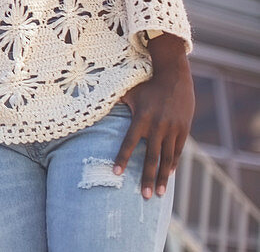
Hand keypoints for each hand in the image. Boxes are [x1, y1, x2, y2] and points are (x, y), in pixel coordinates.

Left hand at [114, 35, 193, 198]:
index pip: (129, 142)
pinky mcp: (183, 129)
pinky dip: (173, 163)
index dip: (122, 158)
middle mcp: (157, 126)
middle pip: (151, 157)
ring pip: (166, 158)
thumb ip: (113, 102)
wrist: (174, 76)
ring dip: (163, 177)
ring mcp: (172, 129)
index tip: (115, 173)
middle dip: (147, 177)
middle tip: (144, 196)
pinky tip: (169, 175)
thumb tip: (90, 104)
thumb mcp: (128, 92)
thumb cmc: (146, 84)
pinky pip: (177, 150)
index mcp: (141, 118)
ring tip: (159, 193)